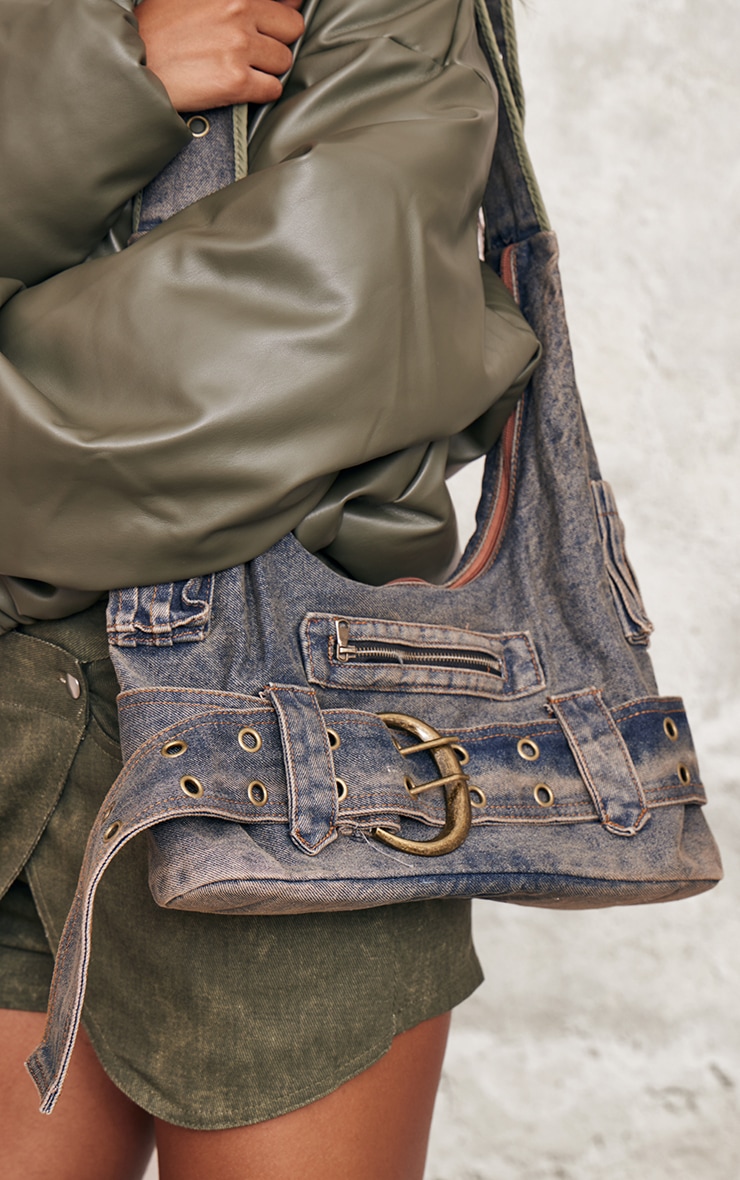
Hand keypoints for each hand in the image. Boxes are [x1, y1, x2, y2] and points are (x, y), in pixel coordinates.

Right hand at [136, 0, 304, 109]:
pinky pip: (272, 89)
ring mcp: (239, 46)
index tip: (275, 23)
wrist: (133, 63)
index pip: (287, 0)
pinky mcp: (236, 81)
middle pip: (291, 29)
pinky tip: (240, 87)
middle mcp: (239, 10)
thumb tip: (286, 0)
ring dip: (268, 68)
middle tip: (256, 50)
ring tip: (242, 68)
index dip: (283, 12)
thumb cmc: (159, 28)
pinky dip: (261, 92)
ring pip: (283, 61)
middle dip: (277, 40)